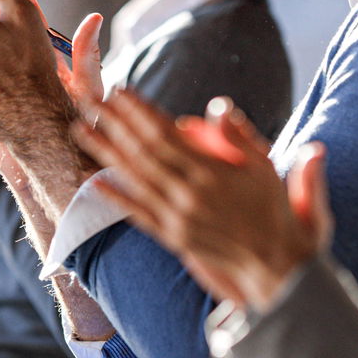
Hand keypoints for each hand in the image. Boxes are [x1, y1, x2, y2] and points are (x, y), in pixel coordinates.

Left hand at [75, 90, 327, 310]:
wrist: (276, 266)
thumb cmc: (275, 210)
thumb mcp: (267, 168)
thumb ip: (242, 136)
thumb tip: (217, 105)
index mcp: (212, 174)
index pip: (166, 135)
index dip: (140, 112)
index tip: (120, 91)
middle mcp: (189, 196)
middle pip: (142, 153)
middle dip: (115, 124)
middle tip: (91, 100)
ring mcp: (178, 219)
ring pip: (135, 180)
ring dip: (105, 153)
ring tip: (81, 129)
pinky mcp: (174, 238)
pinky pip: (139, 215)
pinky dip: (117, 198)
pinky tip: (96, 181)